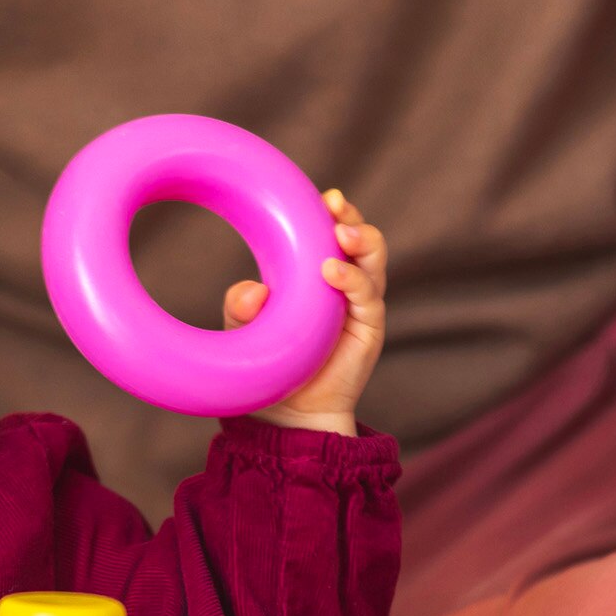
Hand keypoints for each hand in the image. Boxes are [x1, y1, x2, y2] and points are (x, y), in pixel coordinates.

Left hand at [223, 191, 384, 436]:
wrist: (288, 419)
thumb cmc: (268, 370)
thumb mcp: (244, 334)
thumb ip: (241, 308)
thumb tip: (253, 289)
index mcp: (314, 277)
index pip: (328, 235)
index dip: (329, 213)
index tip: (319, 195)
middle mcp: (342, 287)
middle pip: (360, 241)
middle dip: (351, 217)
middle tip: (334, 202)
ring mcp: (358, 307)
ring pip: (373, 262)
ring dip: (362, 241)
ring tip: (342, 232)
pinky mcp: (368, 329)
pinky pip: (368, 298)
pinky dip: (353, 279)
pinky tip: (332, 271)